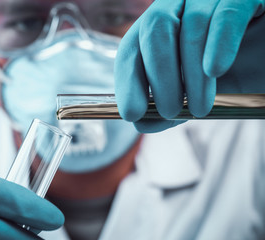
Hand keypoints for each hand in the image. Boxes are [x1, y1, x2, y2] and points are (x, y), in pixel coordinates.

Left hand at [115, 0, 264, 132]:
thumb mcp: (199, 93)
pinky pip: (227, 13)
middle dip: (159, 77)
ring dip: (192, 74)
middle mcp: (182, 5)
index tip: (131, 113)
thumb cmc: (238, 71)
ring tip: (200, 109)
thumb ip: (172, 106)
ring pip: (191, 25)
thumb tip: (142, 123)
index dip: (128, 80)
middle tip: (170, 111)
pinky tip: (215, 70)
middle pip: (155, 30)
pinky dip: (219, 44)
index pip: (132, 47)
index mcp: (164, 27)